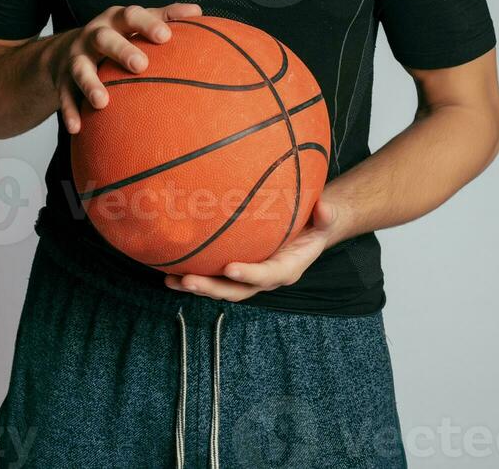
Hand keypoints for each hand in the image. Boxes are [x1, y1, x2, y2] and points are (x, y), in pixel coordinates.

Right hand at [46, 1, 202, 134]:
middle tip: (141, 65)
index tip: (166, 36)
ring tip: (103, 102)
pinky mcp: (62, 78)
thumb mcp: (137, 21)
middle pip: (104, 39)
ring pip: (80, 68)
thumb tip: (198, 12)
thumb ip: (166, 16)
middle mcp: (93, 35)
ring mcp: (76, 56)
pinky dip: (70, 110)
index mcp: (116, 19)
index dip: (147, 24)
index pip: (131, 15)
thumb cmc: (118, 34)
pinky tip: (77, 128)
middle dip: (121, 50)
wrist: (67, 47)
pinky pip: (65, 95)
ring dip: (90, 84)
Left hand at [164, 197, 340, 301]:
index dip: (250, 274)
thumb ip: (327, 215)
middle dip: (212, 288)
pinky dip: (195, 274)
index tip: (231, 269)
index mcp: (287, 268)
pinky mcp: (237, 269)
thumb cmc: (317, 222)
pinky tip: (171, 267)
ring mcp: (250, 276)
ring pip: (222, 287)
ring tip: (171, 280)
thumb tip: (324, 208)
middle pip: (237, 290)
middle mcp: (265, 277)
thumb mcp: (327, 218)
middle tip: (188, 280)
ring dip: (197, 285)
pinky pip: (215, 275)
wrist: (310, 230)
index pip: (268, 275)